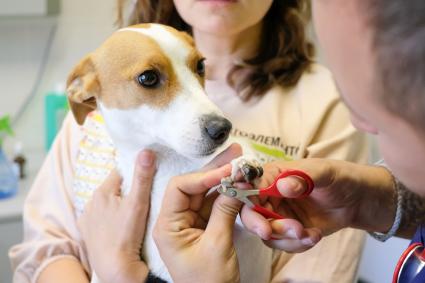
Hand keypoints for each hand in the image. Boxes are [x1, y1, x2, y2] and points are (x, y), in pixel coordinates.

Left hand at [78, 150, 155, 282]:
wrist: (115, 268)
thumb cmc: (126, 236)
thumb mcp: (138, 203)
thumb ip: (142, 176)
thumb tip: (146, 151)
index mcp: (102, 191)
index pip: (121, 172)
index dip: (134, 175)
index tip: (145, 182)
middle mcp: (90, 202)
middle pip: (114, 188)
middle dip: (126, 190)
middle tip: (142, 199)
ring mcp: (87, 218)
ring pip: (107, 203)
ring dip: (117, 204)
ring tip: (132, 215)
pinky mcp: (87, 232)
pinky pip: (100, 218)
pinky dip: (109, 219)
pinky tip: (119, 226)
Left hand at [153, 144, 241, 282]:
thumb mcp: (218, 246)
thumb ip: (226, 211)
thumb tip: (237, 182)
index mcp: (168, 226)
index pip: (179, 188)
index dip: (203, 176)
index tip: (227, 171)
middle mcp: (176, 221)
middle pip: (194, 186)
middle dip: (216, 171)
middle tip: (236, 154)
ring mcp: (190, 223)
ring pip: (206, 194)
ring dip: (224, 180)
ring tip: (242, 165)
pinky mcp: (204, 228)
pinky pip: (215, 205)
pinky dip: (229, 195)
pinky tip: (241, 184)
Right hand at [241, 158, 395, 251]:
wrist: (357, 200)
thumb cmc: (340, 178)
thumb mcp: (325, 173)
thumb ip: (304, 178)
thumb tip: (283, 185)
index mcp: (273, 175)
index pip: (250, 186)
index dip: (247, 200)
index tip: (256, 211)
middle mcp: (270, 195)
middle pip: (251, 214)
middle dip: (264, 226)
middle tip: (277, 232)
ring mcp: (278, 214)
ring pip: (266, 233)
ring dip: (286, 238)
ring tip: (308, 234)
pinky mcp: (288, 230)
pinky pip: (283, 243)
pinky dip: (297, 244)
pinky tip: (314, 236)